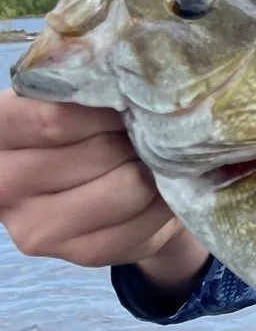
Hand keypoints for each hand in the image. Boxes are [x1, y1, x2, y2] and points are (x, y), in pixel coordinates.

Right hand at [0, 89, 205, 288]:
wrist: (98, 189)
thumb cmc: (82, 130)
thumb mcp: (70, 100)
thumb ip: (81, 86)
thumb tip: (125, 75)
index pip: (51, 120)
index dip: (102, 108)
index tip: (123, 99)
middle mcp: (6, 185)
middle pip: (99, 151)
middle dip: (135, 135)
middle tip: (147, 127)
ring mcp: (39, 228)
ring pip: (129, 187)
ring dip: (153, 166)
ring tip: (152, 155)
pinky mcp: (81, 254)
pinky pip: (143, 220)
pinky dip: (164, 200)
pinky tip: (159, 188)